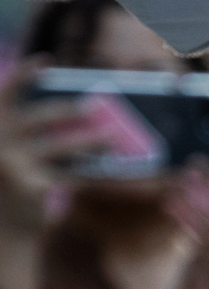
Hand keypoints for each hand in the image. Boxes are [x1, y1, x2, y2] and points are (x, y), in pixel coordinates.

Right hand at [0, 61, 108, 237]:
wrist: (7, 227)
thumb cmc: (17, 181)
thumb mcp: (17, 152)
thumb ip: (33, 133)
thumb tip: (79, 114)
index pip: (5, 95)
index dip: (23, 76)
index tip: (46, 61)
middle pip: (36, 118)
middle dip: (66, 110)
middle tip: (93, 106)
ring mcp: (12, 165)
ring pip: (59, 147)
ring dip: (88, 141)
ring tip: (112, 137)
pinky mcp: (31, 186)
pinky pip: (73, 174)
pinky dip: (96, 172)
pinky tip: (116, 171)